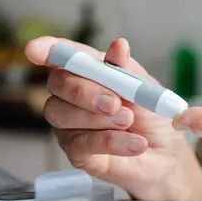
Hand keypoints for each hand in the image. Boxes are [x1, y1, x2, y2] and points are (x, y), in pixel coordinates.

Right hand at [25, 37, 201, 200]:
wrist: (165, 154)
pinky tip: (135, 143)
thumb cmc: (151, 116)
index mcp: (89, 71)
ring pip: (62, 114)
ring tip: (129, 122)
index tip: (36, 50)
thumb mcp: (145, 88)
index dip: (47, 49)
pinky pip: (82, 143)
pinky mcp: (76, 152)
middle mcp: (72, 95)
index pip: (61, 55)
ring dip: (99, 118)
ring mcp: (70, 124)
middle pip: (58, 84)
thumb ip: (127, 69)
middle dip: (86, 92)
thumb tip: (118, 46)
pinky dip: (112, 141)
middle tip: (115, 104)